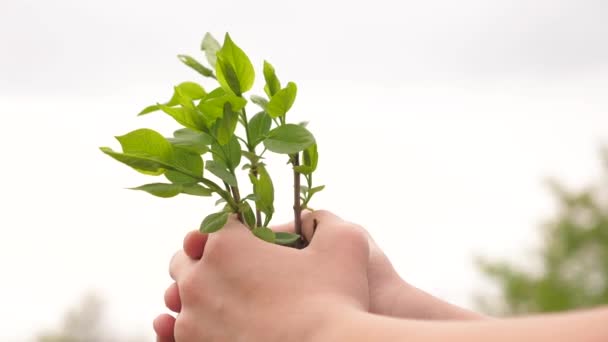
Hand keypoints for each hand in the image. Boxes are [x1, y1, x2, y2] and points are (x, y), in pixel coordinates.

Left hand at [154, 213, 369, 341]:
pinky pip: (175, 335)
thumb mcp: (346, 243)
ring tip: (229, 304)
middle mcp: (198, 278)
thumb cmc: (337, 301)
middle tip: (240, 274)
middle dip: (208, 261)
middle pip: (189, 259)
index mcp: (226, 243)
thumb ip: (325, 220)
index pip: (216, 225)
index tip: (254, 245)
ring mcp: (191, 321)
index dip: (237, 232)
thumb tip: (312, 218)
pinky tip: (212, 327)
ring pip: (181, 298)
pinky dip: (191, 327)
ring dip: (200, 295)